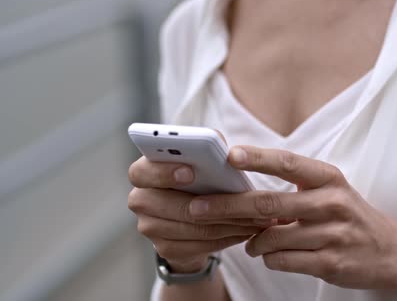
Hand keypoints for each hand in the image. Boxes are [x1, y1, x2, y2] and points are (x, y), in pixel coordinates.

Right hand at [127, 157, 272, 272]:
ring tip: (253, 217)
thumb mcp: (203, 161)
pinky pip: (198, 245)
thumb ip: (208, 150)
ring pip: (189, 227)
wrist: (193, 215)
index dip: (164, 172)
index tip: (191, 172)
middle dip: (206, 203)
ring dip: (225, 222)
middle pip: (167, 205)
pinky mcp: (166, 249)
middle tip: (238, 202)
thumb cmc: (200, 178)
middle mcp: (140, 200)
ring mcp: (150, 227)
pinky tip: (246, 230)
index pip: (141, 171)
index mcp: (144, 172)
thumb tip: (226, 153)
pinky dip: (226, 237)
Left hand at [187, 146, 396, 290]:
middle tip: (198, 208)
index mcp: (329, 179)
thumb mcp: (330, 192)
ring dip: (253, 242)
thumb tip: (244, 190)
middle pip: (268, 203)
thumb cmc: (351, 217)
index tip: (229, 155)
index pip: (287, 163)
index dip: (257, 157)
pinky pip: (282, 261)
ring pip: (270, 238)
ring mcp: (332, 234)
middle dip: (227, 206)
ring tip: (253, 242)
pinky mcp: (330, 263)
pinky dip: (270, 259)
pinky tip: (275, 255)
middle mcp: (332, 203)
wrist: (392, 252)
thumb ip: (294, 188)